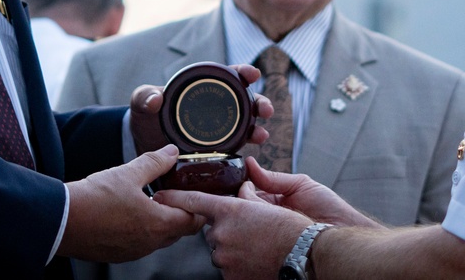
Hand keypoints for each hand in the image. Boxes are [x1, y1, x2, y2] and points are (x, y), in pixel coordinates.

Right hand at [58, 145, 204, 262]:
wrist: (61, 221)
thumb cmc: (94, 199)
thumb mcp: (128, 173)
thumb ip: (155, 163)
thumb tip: (171, 153)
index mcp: (158, 224)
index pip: (193, 220)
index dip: (196, 205)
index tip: (190, 191)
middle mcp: (149, 243)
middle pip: (178, 230)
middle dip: (180, 212)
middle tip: (172, 193)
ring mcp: (133, 252)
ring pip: (159, 238)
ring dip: (161, 221)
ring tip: (150, 200)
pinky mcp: (118, 254)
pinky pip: (140, 243)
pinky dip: (143, 229)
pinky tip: (130, 212)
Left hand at [129, 64, 273, 154]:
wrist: (144, 146)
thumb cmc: (145, 117)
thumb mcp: (141, 103)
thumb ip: (144, 97)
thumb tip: (155, 99)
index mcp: (202, 87)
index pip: (227, 75)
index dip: (243, 71)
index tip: (252, 73)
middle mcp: (216, 106)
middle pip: (245, 100)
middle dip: (259, 103)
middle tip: (266, 110)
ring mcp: (220, 127)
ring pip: (247, 123)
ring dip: (259, 127)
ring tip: (262, 135)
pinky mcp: (220, 147)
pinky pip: (238, 145)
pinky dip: (249, 146)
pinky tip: (254, 149)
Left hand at [154, 180, 311, 279]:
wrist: (305, 255)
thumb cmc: (291, 229)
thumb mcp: (267, 204)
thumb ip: (247, 198)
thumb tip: (242, 193)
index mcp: (229, 211)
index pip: (194, 201)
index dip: (174, 198)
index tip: (159, 197)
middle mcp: (222, 234)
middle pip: (213, 231)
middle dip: (226, 231)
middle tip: (249, 233)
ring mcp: (225, 257)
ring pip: (221, 251)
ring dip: (233, 249)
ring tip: (256, 248)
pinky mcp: (230, 277)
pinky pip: (228, 269)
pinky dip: (239, 265)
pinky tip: (256, 261)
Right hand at [246, 157, 383, 228]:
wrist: (342, 229)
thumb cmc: (327, 207)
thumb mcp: (300, 184)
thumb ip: (274, 178)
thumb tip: (250, 164)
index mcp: (272, 201)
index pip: (247, 194)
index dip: (242, 188)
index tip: (242, 184)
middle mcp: (268, 217)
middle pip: (244, 208)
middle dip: (243, 202)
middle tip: (246, 198)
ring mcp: (268, 232)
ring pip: (247, 223)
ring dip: (248, 216)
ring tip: (255, 212)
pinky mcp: (271, 246)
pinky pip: (257, 238)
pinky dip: (255, 230)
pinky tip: (259, 225)